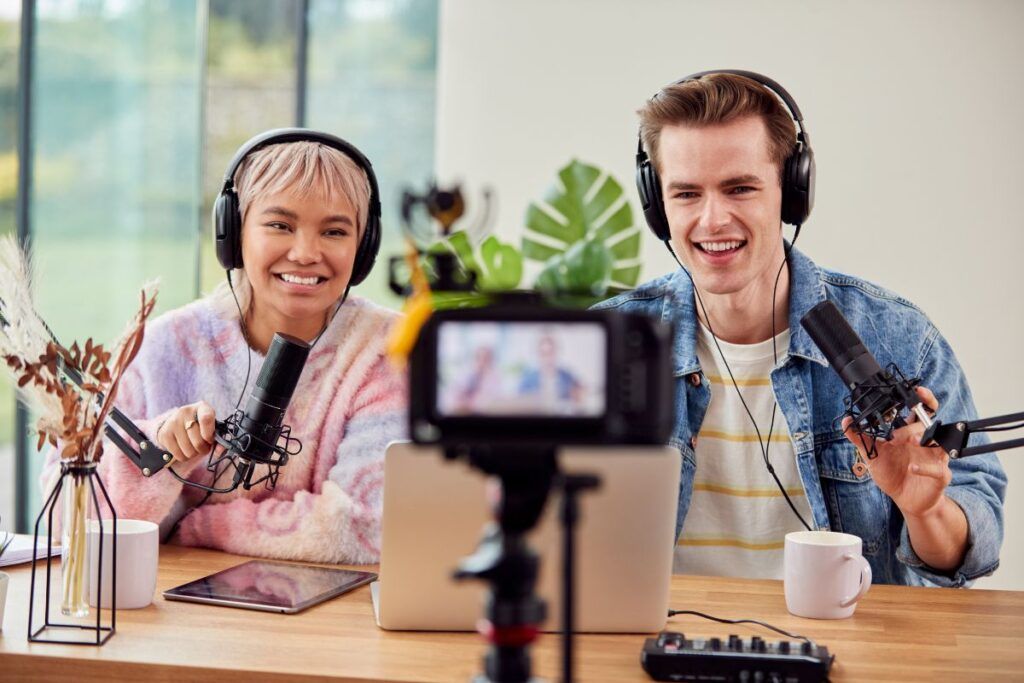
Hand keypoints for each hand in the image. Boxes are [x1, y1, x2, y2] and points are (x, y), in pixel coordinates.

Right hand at [156, 401, 216, 470]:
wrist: (177, 422)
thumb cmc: (200, 425)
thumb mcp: (211, 427)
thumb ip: (219, 438)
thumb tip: (220, 451)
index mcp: (202, 407)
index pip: (207, 419)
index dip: (209, 434)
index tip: (210, 440)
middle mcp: (185, 412)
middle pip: (198, 441)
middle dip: (204, 449)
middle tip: (203, 446)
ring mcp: (173, 422)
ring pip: (189, 451)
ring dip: (194, 454)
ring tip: (194, 447)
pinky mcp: (165, 434)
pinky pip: (179, 455)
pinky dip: (184, 457)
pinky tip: (185, 449)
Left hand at [841, 386, 949, 518]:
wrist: (905, 500)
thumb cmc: (892, 473)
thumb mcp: (873, 455)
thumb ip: (860, 438)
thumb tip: (846, 421)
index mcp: (911, 433)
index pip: (921, 410)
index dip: (923, 398)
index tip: (917, 390)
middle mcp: (925, 442)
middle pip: (927, 424)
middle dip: (912, 426)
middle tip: (896, 436)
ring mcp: (935, 458)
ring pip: (937, 443)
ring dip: (925, 439)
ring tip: (913, 441)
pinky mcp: (940, 475)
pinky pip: (938, 469)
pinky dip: (925, 467)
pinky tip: (912, 467)